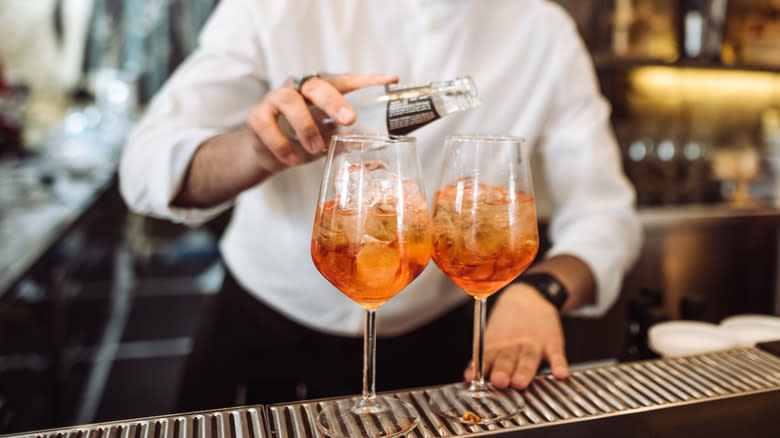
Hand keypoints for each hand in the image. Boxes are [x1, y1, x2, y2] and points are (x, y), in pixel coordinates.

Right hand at [247, 73, 397, 165]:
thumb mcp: (330, 134)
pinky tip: (293, 160)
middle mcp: (299, 88)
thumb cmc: (305, 137)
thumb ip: (349, 133)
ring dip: (305, 127)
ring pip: (288, 101)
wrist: (269, 151)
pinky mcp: (257, 116)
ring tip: (316, 149)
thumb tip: (381, 142)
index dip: (367, 80)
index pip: (346, 80)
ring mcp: (275, 99)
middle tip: (349, 120)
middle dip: (333, 101)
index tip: (390, 81)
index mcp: (321, 89)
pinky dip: (281, 144)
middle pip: (316, 85)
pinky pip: (266, 125)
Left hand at [464, 283, 568, 388]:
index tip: (472, 378)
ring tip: (520, 381)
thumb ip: (484, 358)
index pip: (486, 357)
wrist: (530, 296)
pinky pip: (556, 354)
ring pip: (529, 357)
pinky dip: (559, 364)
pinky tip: (559, 373)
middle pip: (508, 358)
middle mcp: (514, 346)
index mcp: (497, 345)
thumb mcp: (494, 337)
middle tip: (499, 380)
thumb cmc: (510, 324)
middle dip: (503, 369)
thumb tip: (467, 377)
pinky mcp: (552, 342)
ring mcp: (534, 344)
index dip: (480, 368)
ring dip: (524, 370)